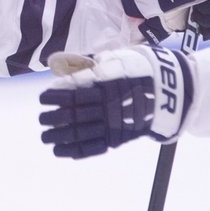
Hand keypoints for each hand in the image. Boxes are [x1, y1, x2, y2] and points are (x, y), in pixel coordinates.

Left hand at [39, 46, 191, 158]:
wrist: (168, 91)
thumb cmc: (136, 71)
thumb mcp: (113, 59)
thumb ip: (84, 64)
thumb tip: (55, 62)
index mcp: (105, 84)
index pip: (73, 92)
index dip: (55, 96)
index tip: (43, 97)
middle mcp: (106, 105)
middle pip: (72, 114)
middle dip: (52, 117)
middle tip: (41, 118)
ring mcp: (112, 123)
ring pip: (79, 133)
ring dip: (58, 136)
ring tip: (45, 137)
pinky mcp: (118, 138)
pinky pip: (92, 147)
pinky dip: (74, 150)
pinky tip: (59, 151)